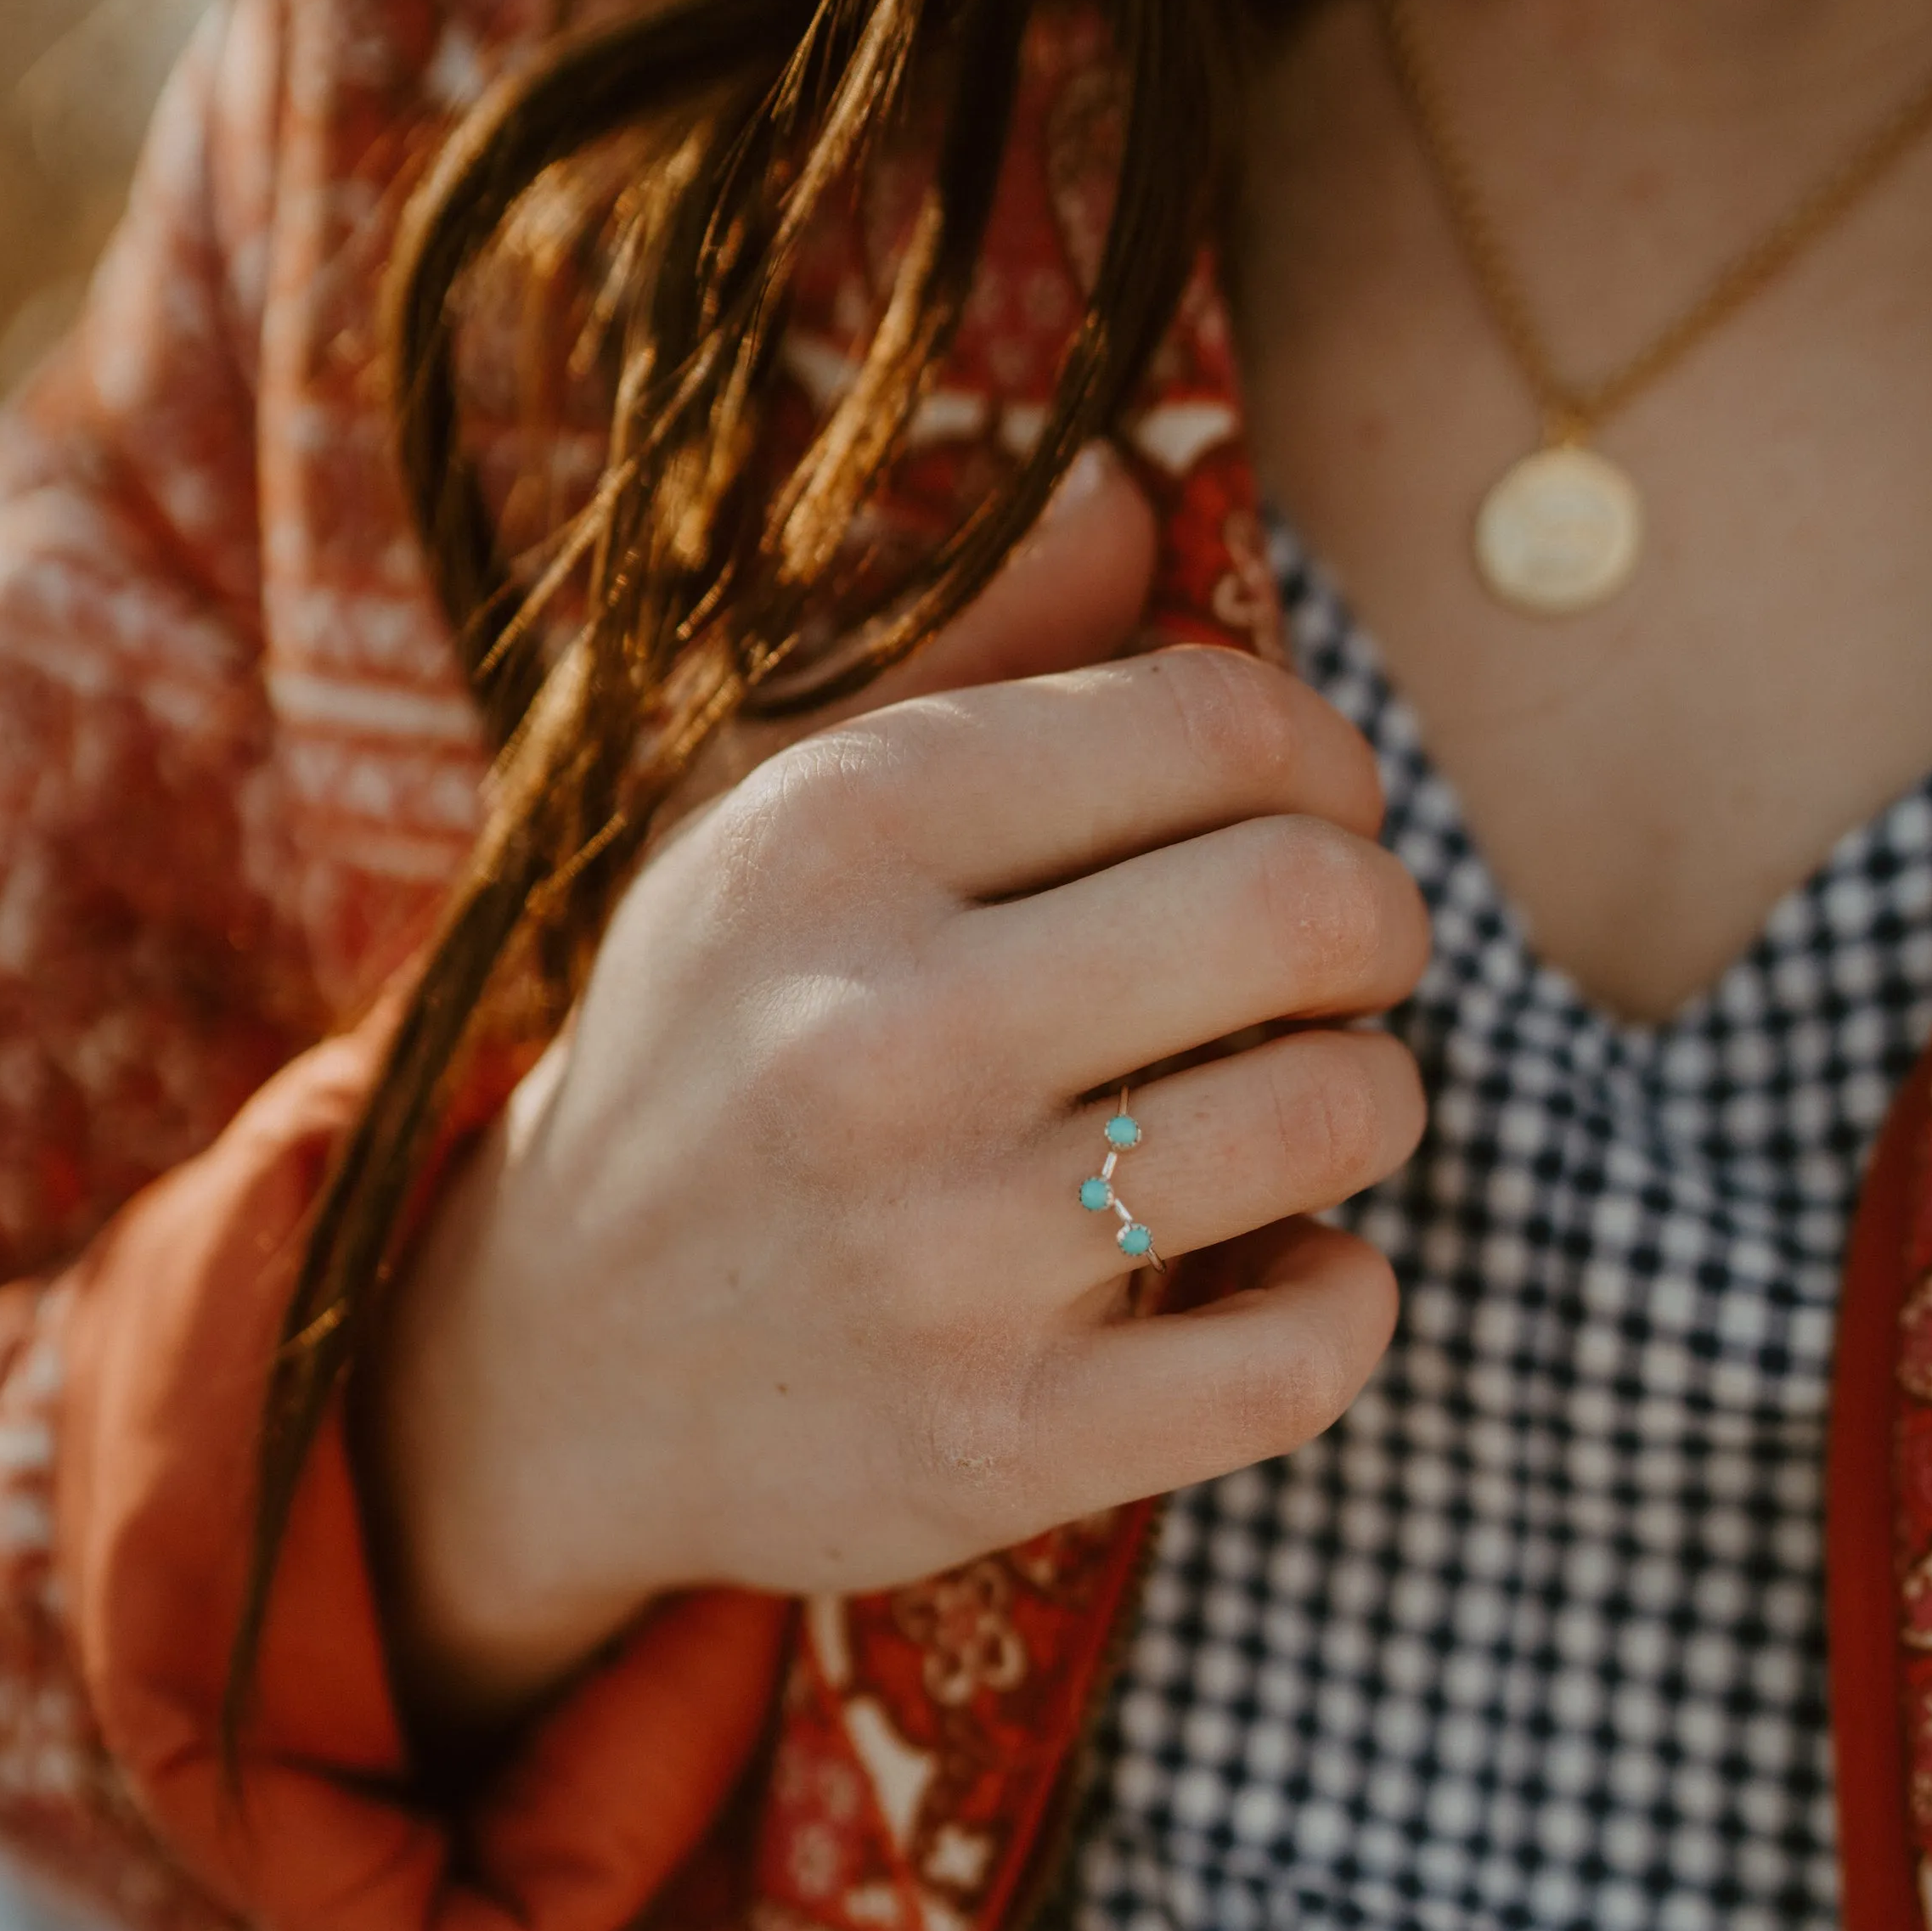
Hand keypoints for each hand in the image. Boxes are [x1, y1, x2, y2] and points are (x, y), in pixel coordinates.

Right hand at [375, 449, 1427, 1713]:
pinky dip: (1348, 1297)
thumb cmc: (715, 1051)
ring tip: (1302, 1110)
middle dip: (1379, 923)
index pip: (1219, 723)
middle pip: (1311, 904)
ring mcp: (938, 1255)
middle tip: (1340, 966)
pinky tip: (1292, 1266)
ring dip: (1371, 1100)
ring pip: (1336, 1115)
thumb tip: (1131, 485)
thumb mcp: (773, 819)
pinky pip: (1306, 1353)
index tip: (1307, 817)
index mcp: (835, 837)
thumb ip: (968, 653)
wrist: (552, 1363)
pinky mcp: (993, 1445)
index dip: (1325, 761)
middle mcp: (881, 1032)